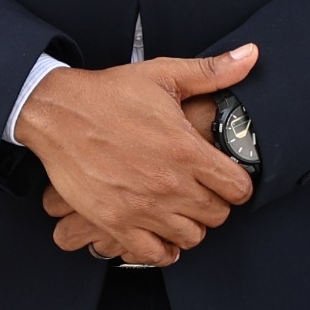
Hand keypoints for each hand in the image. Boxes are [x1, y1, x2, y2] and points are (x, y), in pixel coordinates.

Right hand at [20, 46, 258, 260]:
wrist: (58, 112)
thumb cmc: (108, 94)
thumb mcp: (164, 75)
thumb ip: (212, 72)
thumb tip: (250, 56)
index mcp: (186, 150)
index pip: (238, 188)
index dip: (237, 184)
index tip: (226, 178)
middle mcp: (169, 184)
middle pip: (217, 215)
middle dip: (215, 204)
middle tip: (201, 192)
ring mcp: (142, 207)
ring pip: (191, 237)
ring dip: (190, 225)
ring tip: (180, 210)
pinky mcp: (116, 222)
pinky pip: (155, 254)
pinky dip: (162, 248)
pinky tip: (159, 231)